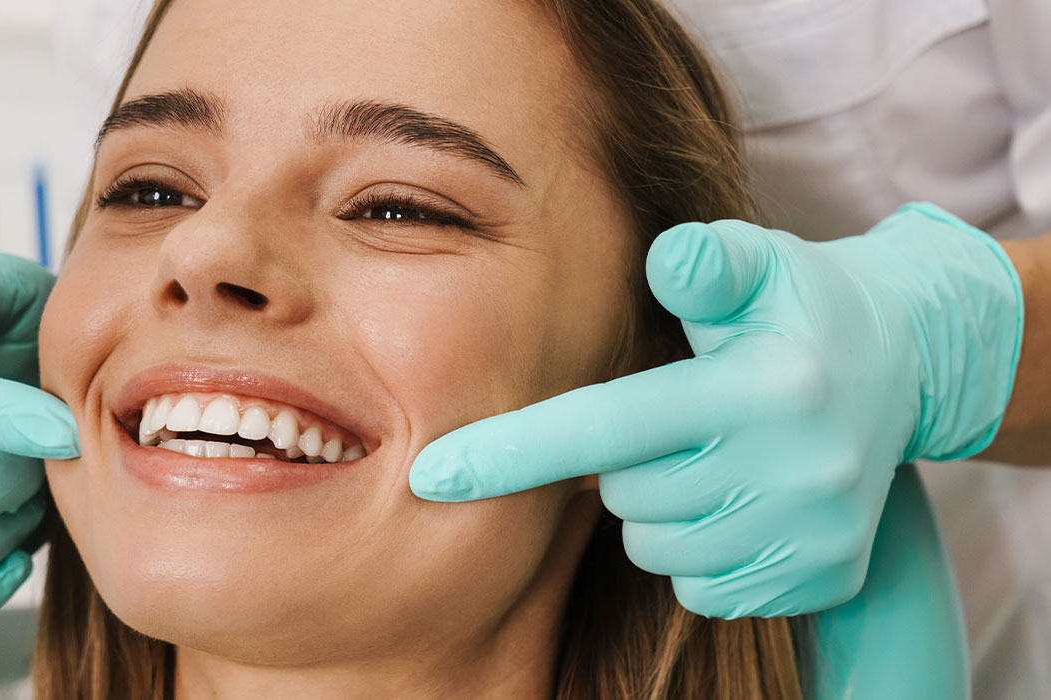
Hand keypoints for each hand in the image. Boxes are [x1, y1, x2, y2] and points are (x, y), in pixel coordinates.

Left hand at [409, 203, 1022, 617]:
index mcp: (764, 388)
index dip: (512, 453)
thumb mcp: (758, 261)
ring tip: (709, 450)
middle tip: (674, 412)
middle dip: (623, 460)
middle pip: (625, 495)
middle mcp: (796, 468)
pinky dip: (701, 549)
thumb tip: (669, 261)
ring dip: (659, 506)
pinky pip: (703, 588)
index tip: (430, 475)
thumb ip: (705, 262)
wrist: (909, 363)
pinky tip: (737, 496)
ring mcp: (812, 533)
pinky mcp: (824, 578)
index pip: (607, 429)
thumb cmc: (794, 303)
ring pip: (656, 547)